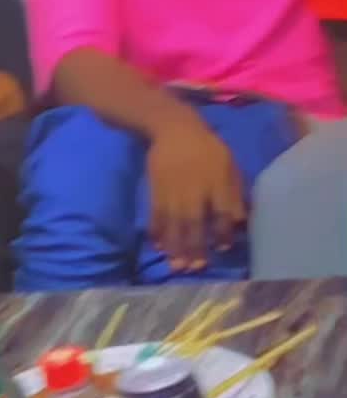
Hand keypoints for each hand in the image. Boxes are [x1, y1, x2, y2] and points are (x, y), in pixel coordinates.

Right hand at [147, 110, 245, 271]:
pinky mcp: (156, 191)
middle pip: (195, 223)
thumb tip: (241, 221)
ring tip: (177, 266)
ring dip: (175, 247)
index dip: (223, 232)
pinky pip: (156, 215)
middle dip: (195, 247)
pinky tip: (158, 247)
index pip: (223, 213)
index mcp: (217, 183)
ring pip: (174, 224)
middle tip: (196, 268)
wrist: (174, 129)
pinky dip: (157, 232)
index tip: (222, 247)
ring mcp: (173, 192)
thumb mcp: (229, 166)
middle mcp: (195, 190)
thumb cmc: (207, 148)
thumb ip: (235, 194)